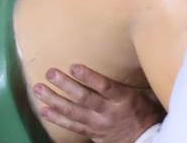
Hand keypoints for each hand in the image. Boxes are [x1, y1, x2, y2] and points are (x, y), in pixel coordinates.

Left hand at [31, 64, 162, 142]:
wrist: (148, 141)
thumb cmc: (147, 112)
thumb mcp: (146, 94)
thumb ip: (134, 79)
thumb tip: (134, 53)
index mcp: (123, 99)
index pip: (105, 87)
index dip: (89, 77)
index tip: (73, 66)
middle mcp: (109, 112)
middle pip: (84, 98)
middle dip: (66, 86)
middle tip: (50, 73)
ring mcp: (99, 124)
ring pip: (74, 112)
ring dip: (54, 100)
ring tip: (38, 89)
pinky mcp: (93, 132)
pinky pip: (73, 126)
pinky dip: (57, 118)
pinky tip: (43, 110)